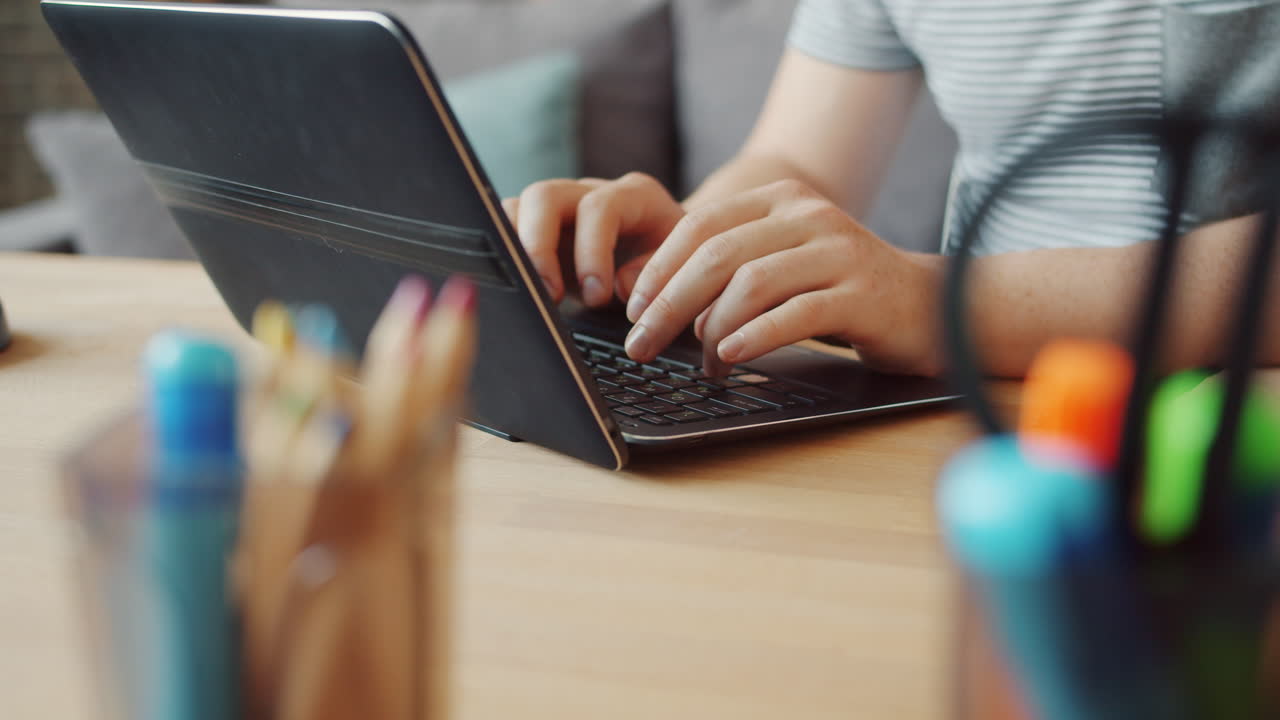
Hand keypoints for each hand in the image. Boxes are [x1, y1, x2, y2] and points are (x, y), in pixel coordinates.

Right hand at [503, 173, 685, 305]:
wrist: (674, 254)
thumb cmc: (677, 264)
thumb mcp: (680, 271)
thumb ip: (655, 276)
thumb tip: (619, 285)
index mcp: (634, 196)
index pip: (599, 207)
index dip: (592, 251)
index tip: (597, 297)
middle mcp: (591, 191)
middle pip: (544, 195)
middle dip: (538, 247)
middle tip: (549, 295)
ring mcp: (561, 206)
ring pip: (517, 206)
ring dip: (514, 249)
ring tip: (529, 292)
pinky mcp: (540, 227)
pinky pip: (507, 226)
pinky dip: (506, 253)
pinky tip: (520, 286)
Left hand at [622, 179, 943, 375]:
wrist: (932, 305)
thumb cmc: (839, 293)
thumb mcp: (777, 268)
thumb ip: (718, 272)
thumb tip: (633, 290)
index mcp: (780, 200)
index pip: (701, 225)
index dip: (659, 269)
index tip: (633, 310)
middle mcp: (808, 215)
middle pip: (718, 255)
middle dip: (670, 303)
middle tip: (642, 344)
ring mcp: (838, 251)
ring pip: (752, 283)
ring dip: (711, 329)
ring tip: (701, 364)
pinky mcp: (862, 294)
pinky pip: (796, 312)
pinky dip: (755, 336)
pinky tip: (730, 356)